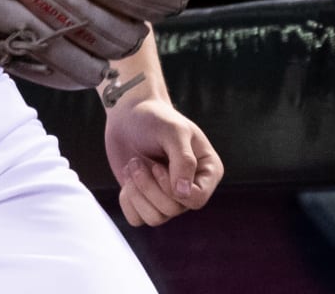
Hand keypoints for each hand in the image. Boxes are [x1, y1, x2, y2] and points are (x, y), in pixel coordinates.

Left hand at [103, 94, 221, 227]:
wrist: (129, 115)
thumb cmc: (156, 119)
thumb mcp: (174, 131)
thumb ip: (183, 160)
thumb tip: (183, 194)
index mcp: (207, 172)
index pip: (197, 200)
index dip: (173, 189)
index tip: (159, 165)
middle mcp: (190, 188)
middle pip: (172, 210)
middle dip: (149, 186)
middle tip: (138, 160)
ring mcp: (168, 196)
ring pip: (155, 218)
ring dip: (137, 191)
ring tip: (133, 165)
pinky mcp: (146, 200)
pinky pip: (137, 219)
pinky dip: (127, 200)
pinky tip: (128, 178)